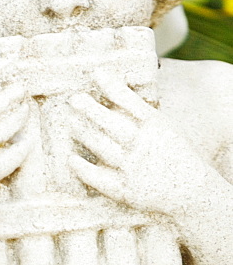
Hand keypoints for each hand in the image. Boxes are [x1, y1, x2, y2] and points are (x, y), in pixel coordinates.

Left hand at [68, 74, 208, 225]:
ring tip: (71, 122)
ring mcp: (133, 169)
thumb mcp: (165, 127)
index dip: (112, 86)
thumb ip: (141, 112)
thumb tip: (111, 88)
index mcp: (155, 126)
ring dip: (83, 133)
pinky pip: (98, 178)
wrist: (193, 192)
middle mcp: (143, 145)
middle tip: (74, 98)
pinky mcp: (125, 190)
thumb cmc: (173, 153)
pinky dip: (83, 168)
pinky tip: (71, 158)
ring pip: (101, 147)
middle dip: (90, 109)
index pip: (131, 102)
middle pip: (111, 123)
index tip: (97, 72)